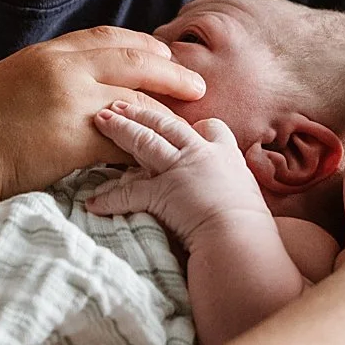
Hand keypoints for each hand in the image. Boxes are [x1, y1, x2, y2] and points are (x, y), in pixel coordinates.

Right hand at [0, 28, 205, 201]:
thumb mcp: (9, 78)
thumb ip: (43, 71)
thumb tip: (67, 75)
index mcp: (48, 52)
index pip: (106, 37)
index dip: (141, 44)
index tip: (163, 52)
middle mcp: (65, 69)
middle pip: (134, 59)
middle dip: (170, 71)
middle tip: (195, 83)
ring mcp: (73, 101)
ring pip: (138, 99)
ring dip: (167, 111)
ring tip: (188, 122)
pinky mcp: (77, 137)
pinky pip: (127, 139)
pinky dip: (147, 146)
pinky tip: (161, 153)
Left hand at [83, 100, 272, 250]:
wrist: (241, 240)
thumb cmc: (252, 230)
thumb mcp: (253, 200)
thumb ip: (239, 191)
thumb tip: (246, 204)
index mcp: (226, 155)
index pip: (211, 128)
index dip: (193, 125)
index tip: (177, 122)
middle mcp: (201, 155)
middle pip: (166, 125)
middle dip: (140, 112)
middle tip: (117, 104)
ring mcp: (180, 170)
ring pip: (145, 142)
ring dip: (120, 130)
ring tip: (100, 121)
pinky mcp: (162, 192)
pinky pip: (129, 193)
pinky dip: (109, 198)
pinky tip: (92, 202)